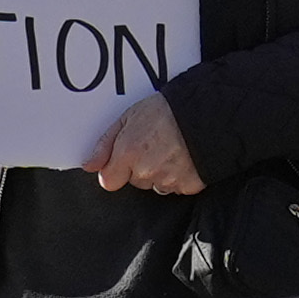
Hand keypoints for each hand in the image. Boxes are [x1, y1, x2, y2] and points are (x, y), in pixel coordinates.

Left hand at [84, 94, 209, 198]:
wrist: (209, 112)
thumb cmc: (167, 109)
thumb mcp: (128, 117)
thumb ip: (105, 144)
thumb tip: (89, 166)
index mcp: (128, 153)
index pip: (109, 181)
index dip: (116, 169)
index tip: (127, 157)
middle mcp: (146, 171)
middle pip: (135, 181)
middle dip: (141, 168)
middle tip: (155, 145)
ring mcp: (169, 180)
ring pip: (156, 185)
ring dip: (161, 173)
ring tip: (172, 149)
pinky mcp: (190, 186)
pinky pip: (178, 187)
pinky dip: (181, 176)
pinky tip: (186, 158)